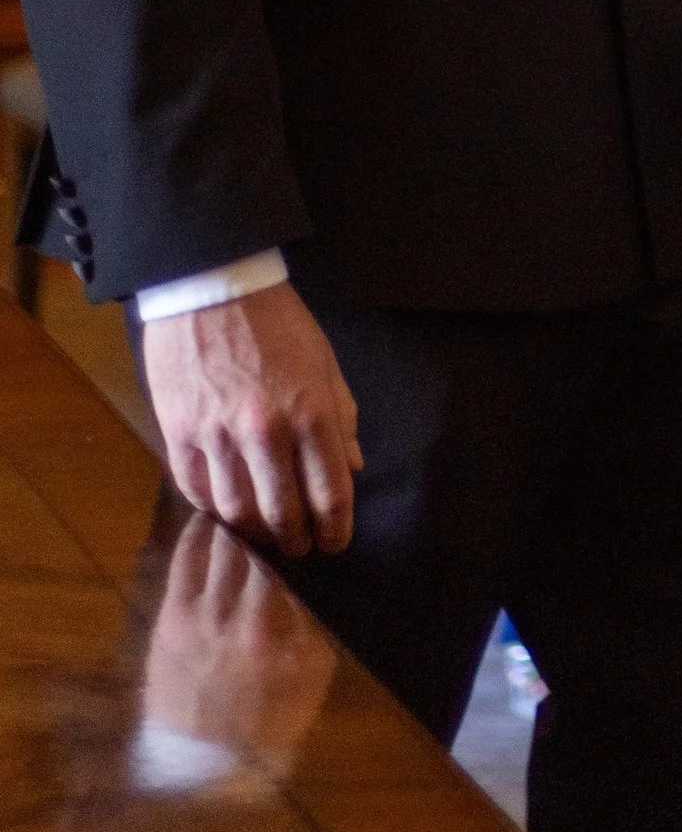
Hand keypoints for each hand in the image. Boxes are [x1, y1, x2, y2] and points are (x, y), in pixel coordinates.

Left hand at [142, 509, 335, 767]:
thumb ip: (317, 618)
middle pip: (261, 542)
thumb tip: (322, 565)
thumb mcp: (313, 673)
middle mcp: (246, 616)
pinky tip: (212, 519)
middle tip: (279, 497)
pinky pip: (187, 556)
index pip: (297, 559)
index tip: (308, 513)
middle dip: (271, 516)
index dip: (302, 529)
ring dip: (238, 518)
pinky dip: (202, 530)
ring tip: (249, 500)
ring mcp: (203, 615)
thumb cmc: (271, 718)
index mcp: (286, 632)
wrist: (206, 763)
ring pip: (224, 541)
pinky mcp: (172, 616)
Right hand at [143, 286, 361, 558]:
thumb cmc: (278, 322)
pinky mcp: (179, 433)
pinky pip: (196, 491)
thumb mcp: (325, 362)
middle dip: (296, 539)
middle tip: (300, 547)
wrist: (212, 285)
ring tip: (265, 535)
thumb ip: (341, 417)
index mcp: (311, 412)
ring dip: (255, 532)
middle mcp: (265, 431)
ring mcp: (218, 435)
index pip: (330, 492)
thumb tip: (351, 467)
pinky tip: (227, 508)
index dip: (336, 528)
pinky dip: (213, 508)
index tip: (336, 542)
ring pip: (237, 511)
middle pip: (282, 513)